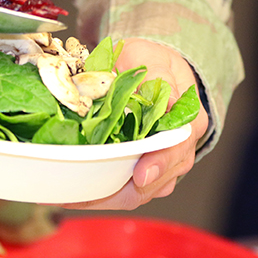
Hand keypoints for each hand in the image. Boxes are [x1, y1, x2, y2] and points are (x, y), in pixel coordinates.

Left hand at [61, 38, 207, 209]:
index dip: (158, 164)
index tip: (140, 175)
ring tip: (70, 198)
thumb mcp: (151, 58)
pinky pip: (127, 190)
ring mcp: (162, 162)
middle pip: (155, 182)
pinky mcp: (143, 168)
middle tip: (83, 196)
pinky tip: (75, 194)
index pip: (177, 149)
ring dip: (106, 198)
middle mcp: (180, 148)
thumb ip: (156, 75)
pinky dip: (103, 194)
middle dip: (120, 193)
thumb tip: (162, 99)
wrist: (153, 67)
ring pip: (139, 192)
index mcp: (188, 121)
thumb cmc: (151, 62)